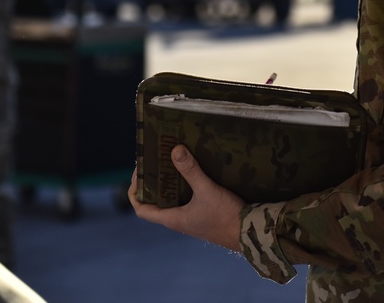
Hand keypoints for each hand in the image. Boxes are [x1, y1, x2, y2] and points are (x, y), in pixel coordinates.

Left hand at [128, 145, 244, 251]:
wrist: (249, 233)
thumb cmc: (225, 216)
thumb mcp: (206, 190)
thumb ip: (191, 170)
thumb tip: (174, 150)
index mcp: (172, 218)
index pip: (141, 209)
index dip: (135, 192)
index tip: (138, 174)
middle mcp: (178, 220)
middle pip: (155, 202)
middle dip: (152, 182)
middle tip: (156, 161)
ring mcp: (191, 218)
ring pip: (172, 199)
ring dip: (169, 183)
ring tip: (171, 162)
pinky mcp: (203, 214)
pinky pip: (186, 199)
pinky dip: (184, 185)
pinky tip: (192, 171)